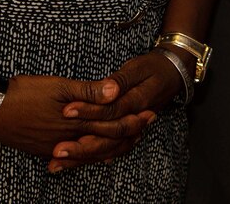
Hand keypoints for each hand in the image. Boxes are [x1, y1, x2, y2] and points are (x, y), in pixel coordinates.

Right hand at [0, 74, 151, 166]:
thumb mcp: (59, 86)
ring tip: (128, 140)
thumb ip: (89, 91)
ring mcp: (56, 148)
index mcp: (77, 122)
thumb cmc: (24, 93)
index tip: (150, 114)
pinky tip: (96, 156)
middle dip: (129, 134)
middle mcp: (70, 139)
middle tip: (147, 125)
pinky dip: (90, 157)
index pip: (113, 126)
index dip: (133, 121)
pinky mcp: (44, 150)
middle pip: (107, 142)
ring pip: (92, 153)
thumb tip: (116, 92)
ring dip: (113, 146)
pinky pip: (75, 159)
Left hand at [50, 51, 182, 170]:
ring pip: (108, 149)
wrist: (172, 74)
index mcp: (138, 102)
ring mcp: (134, 129)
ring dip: (83, 157)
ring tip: (58, 162)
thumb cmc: (153, 68)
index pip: (110, 111)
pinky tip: (75, 162)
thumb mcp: (137, 67)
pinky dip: (93, 157)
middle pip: (107, 138)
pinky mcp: (128, 133)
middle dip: (81, 145)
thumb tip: (109, 90)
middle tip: (57, 149)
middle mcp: (136, 120)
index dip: (88, 112)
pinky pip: (111, 149)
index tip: (66, 111)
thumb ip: (121, 80)